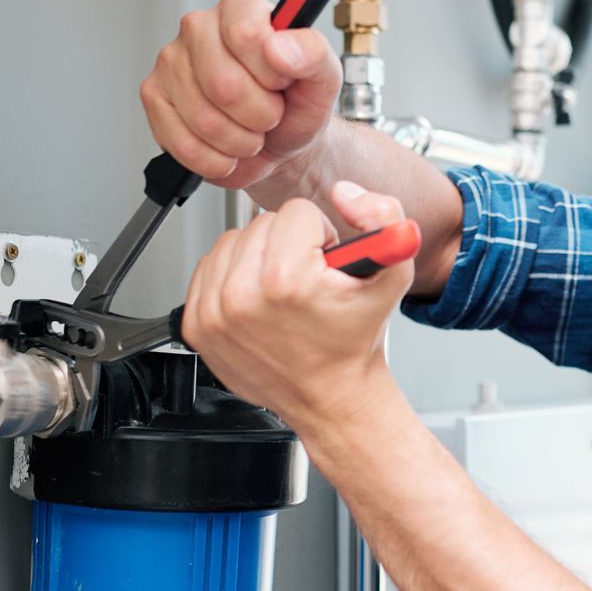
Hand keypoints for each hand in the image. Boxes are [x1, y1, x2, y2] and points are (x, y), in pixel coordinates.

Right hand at [139, 0, 341, 188]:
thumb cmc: (297, 105)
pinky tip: (228, 149)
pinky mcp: (154, 98)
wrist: (281, 144)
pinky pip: (183, 143)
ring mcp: (171, 62)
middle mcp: (199, 27)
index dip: (270, 73)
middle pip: (222, 84)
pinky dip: (215, 159)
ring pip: (204, 119)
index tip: (282, 81)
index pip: (245, 35)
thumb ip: (312, 52)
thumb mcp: (323, 78)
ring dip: (239, 141)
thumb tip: (279, 46)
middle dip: (258, 115)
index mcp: (240, 9)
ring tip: (251, 132)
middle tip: (270, 114)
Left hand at [179, 183, 414, 429]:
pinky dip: (232, 277)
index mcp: (286, 280)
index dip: (319, 235)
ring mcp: (214, 312)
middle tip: (307, 280)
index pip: (296, 212)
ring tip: (282, 290)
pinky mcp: (197, 324)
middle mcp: (242, 296)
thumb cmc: (355, 341)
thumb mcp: (394, 274)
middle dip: (288, 244)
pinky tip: (257, 300)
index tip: (324, 266)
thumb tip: (344, 193)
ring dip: (258, 257)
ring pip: (232, 241)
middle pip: (261, 223)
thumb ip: (383, 216)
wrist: (331, 397)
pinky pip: (208, 268)